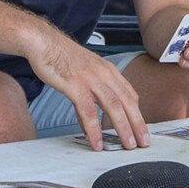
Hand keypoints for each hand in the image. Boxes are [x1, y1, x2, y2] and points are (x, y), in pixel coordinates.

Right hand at [37, 33, 149, 151]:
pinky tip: (97, 142)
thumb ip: (89, 96)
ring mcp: (91, 80)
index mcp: (108, 70)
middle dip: (138, 124)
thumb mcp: (83, 74)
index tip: (142, 129)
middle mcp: (104, 74)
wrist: (43, 42)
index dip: (138, 113)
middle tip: (144, 142)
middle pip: (127, 102)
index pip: (130, 94)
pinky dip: (94, 129)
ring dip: (123, 128)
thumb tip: (89, 121)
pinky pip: (88, 111)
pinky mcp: (75, 86)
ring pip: (113, 107)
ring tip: (128, 145)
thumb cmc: (60, 57)